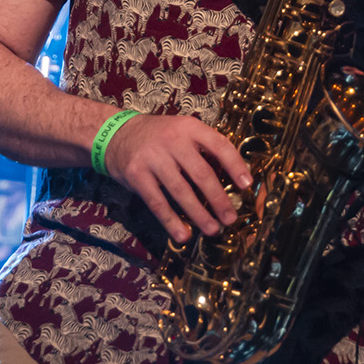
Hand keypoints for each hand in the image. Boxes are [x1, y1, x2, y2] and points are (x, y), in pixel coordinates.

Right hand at [98, 113, 252, 245]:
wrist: (116, 134)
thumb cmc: (159, 136)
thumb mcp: (182, 131)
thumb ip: (203, 149)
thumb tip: (231, 178)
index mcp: (189, 128)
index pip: (219, 145)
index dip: (235, 165)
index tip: (247, 185)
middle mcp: (172, 141)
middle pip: (201, 173)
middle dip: (218, 199)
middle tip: (231, 218)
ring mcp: (153, 158)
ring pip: (181, 191)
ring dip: (199, 214)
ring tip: (213, 229)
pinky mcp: (137, 175)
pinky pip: (158, 202)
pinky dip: (171, 221)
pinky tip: (183, 235)